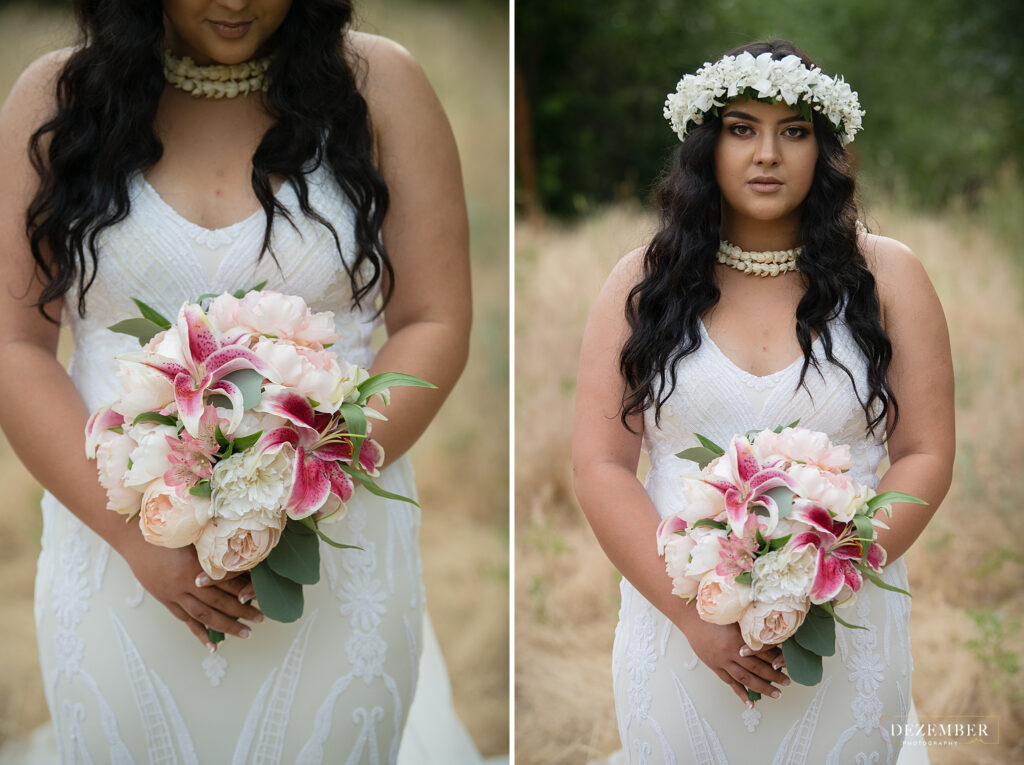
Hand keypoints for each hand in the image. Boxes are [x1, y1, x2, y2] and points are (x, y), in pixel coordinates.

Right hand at [121, 534, 263, 650]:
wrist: (134, 539)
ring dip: (226, 626)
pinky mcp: (166, 600)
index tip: (261, 594)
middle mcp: (187, 583)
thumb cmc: (166, 533)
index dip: (244, 588)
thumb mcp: (193, 535)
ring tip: (245, 633)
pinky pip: (186, 620)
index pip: (226, 581)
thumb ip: (212, 546)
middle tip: (261, 619)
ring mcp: (175, 594)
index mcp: (196, 564)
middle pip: (219, 602)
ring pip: (204, 616)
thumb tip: (239, 550)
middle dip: (242, 612)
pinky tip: (212, 646)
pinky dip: (199, 633)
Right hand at [681, 617, 790, 705]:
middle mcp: (731, 652)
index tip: (788, 664)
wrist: (690, 618)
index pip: (762, 651)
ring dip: (762, 688)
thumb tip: (768, 632)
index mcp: (738, 638)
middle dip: (774, 676)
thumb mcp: (733, 617)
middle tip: (787, 682)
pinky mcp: (714, 666)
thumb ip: (749, 627)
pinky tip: (750, 702)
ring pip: (745, 678)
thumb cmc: (712, 614)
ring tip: (776, 694)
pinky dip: (740, 692)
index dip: (776, 658)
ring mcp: (722, 661)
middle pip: (756, 667)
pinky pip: (730, 682)